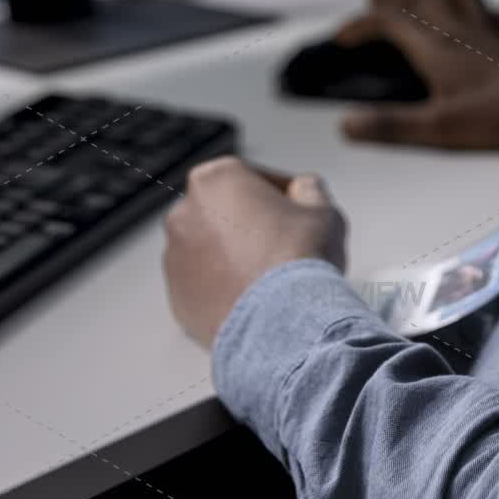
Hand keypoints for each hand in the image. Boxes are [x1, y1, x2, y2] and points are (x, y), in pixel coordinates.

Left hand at [163, 158, 346, 348]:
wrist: (282, 322)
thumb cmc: (300, 259)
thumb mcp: (323, 209)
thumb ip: (309, 190)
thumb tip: (304, 190)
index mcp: (214, 179)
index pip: (254, 177)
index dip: (284, 193)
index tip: (299, 208)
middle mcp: (183, 213)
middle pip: (227, 212)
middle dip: (253, 224)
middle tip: (286, 242)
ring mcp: (175, 258)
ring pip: (212, 250)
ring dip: (236, 256)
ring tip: (272, 275)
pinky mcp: (176, 298)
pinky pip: (204, 286)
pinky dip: (225, 288)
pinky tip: (256, 298)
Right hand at [338, 0, 498, 149]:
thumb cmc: (495, 116)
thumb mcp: (437, 128)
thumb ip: (391, 125)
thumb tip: (346, 124)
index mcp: (434, 46)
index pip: (389, 21)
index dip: (361, 25)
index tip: (342, 37)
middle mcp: (457, 28)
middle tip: (372, 1)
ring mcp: (486, 28)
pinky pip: (492, 9)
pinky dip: (478, 3)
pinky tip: (478, 11)